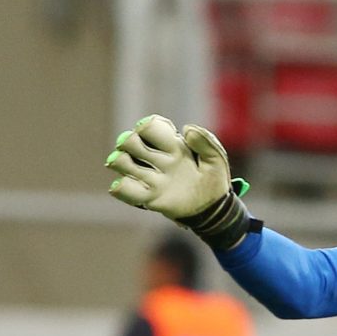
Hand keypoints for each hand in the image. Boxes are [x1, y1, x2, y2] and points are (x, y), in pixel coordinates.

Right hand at [106, 115, 253, 249]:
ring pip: (119, 161)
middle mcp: (156, 159)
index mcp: (172, 146)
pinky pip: (123, 189)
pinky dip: (122, 188)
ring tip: (140, 170)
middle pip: (128, 141)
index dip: (148, 126)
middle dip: (129, 142)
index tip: (164, 136)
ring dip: (122, 162)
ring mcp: (150, 178)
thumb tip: (187, 129)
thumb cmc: (213, 180)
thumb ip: (206, 142)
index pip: (150, 126)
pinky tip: (138, 188)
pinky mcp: (148, 198)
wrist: (214, 209)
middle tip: (145, 153)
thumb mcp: (216, 159)